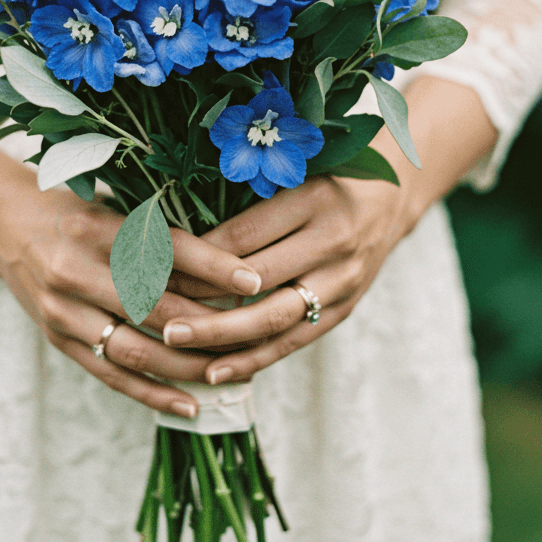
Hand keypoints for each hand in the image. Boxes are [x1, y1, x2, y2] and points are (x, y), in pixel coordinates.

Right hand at [0, 181, 263, 417]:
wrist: (5, 225)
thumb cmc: (76, 210)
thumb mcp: (114, 205)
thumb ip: (160, 231)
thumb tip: (233, 256)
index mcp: (95, 227)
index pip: (165, 249)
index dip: (213, 266)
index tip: (254, 280)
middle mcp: (75, 269)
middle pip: (154, 306)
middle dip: (209, 325)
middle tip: (256, 334)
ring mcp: (63, 310)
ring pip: (136, 349)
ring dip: (188, 367)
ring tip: (234, 373)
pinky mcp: (59, 340)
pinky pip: (112, 375)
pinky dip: (153, 392)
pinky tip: (191, 404)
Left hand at [161, 173, 413, 383]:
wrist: (391, 199)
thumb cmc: (325, 177)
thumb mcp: (292, 172)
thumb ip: (245, 195)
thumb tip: (173, 228)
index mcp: (314, 199)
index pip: (243, 234)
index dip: (195, 254)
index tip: (152, 265)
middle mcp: (332, 241)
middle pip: (255, 279)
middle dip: (199, 297)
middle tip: (151, 308)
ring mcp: (341, 281)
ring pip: (273, 318)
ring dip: (220, 335)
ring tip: (174, 341)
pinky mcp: (343, 310)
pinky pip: (293, 341)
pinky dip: (253, 358)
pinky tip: (215, 370)